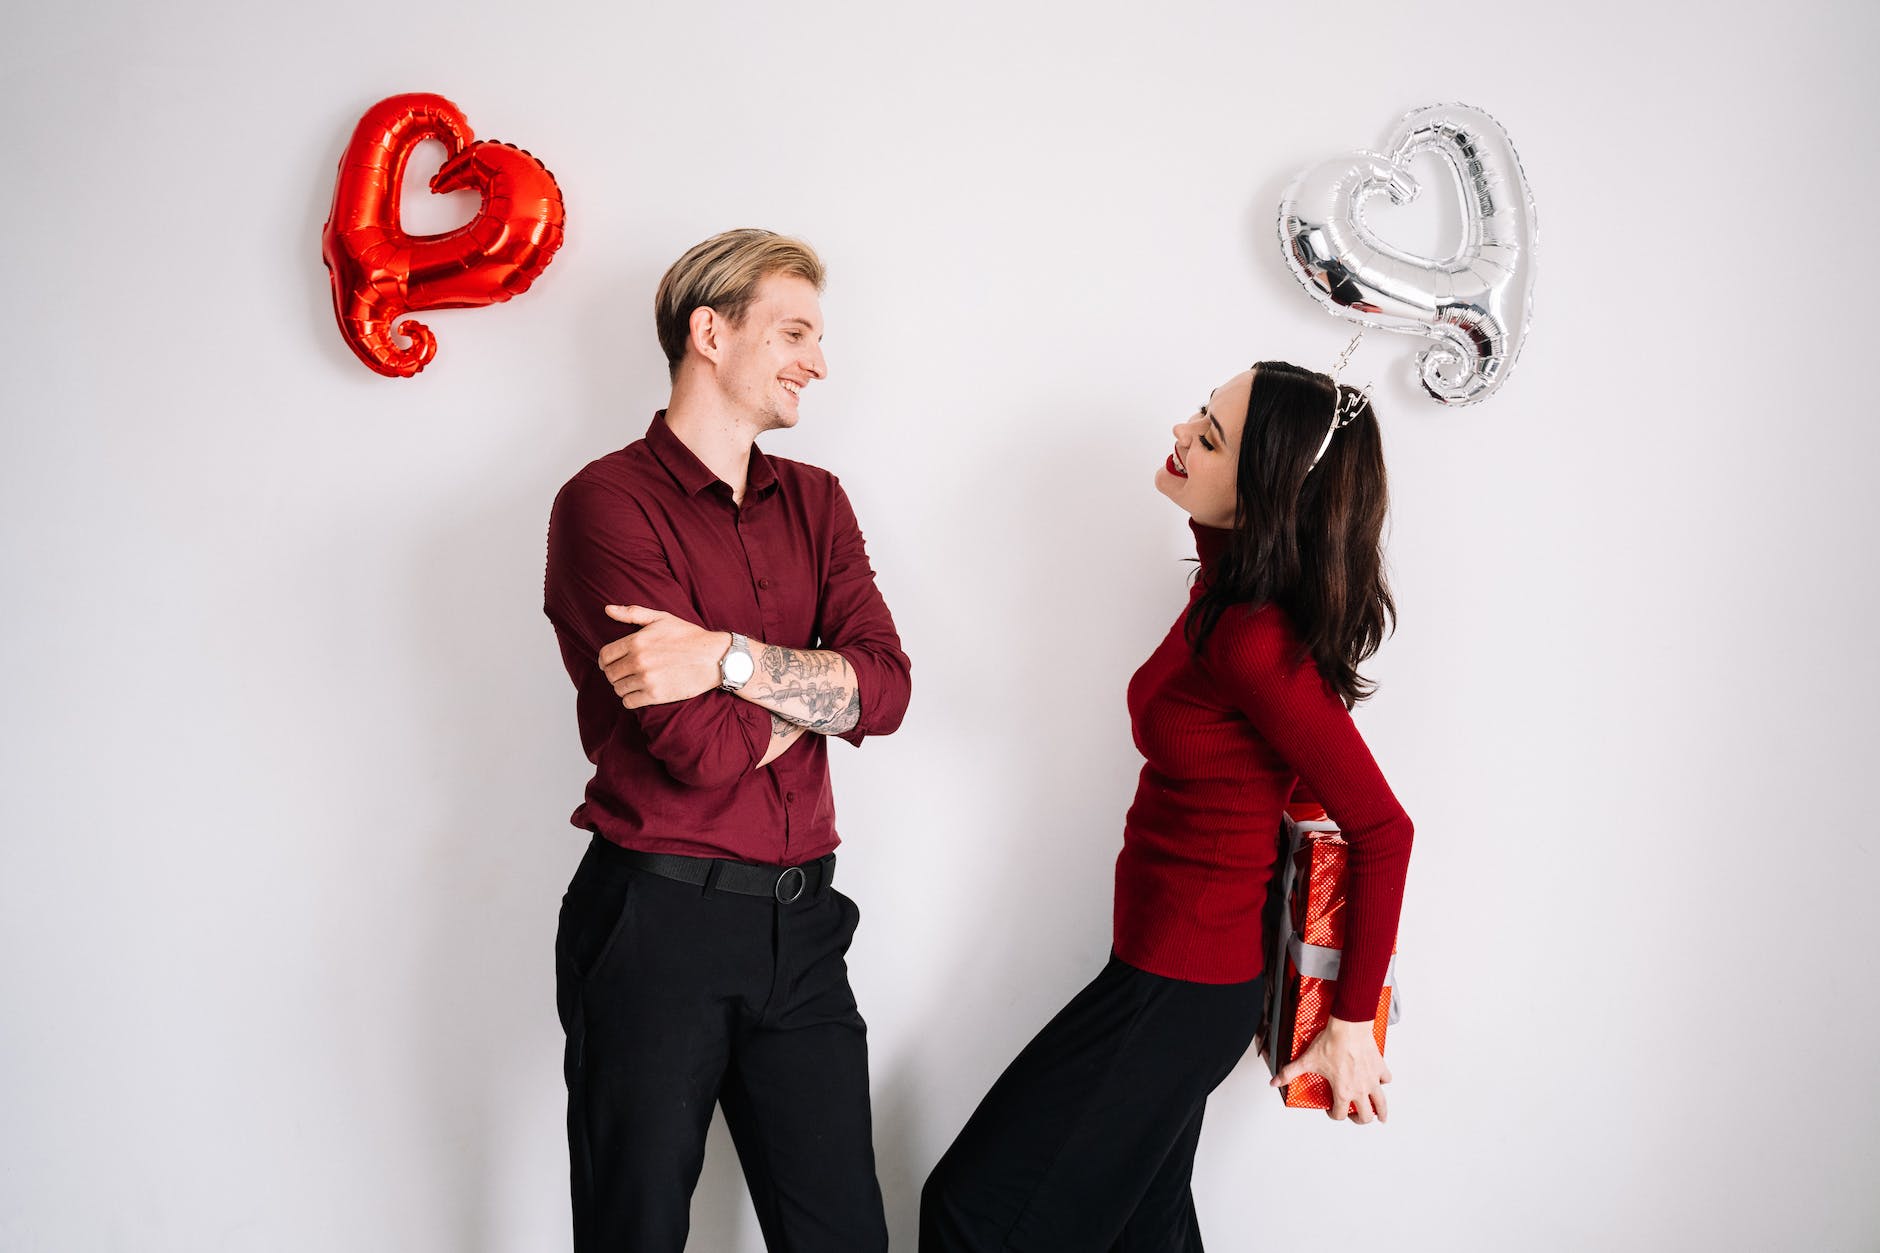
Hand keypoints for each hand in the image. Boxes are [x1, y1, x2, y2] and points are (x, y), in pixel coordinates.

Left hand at [598, 605, 728, 708]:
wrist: (714, 657)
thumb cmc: (688, 636)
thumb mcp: (661, 618)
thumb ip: (632, 613)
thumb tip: (606, 609)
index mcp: (636, 640)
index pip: (605, 655)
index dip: (605, 661)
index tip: (612, 663)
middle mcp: (638, 660)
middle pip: (610, 674)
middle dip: (615, 674)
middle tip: (625, 674)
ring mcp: (647, 679)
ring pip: (618, 689)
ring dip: (623, 687)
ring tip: (634, 683)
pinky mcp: (656, 695)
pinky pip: (629, 702)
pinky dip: (631, 699)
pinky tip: (640, 693)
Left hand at [1271, 1016, 1391, 1124]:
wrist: (1348, 1027)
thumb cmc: (1331, 1043)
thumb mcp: (1307, 1060)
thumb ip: (1290, 1073)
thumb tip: (1276, 1081)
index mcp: (1343, 1091)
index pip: (1339, 1114)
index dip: (1333, 1115)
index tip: (1330, 1110)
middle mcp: (1360, 1089)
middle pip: (1366, 1116)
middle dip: (1360, 1119)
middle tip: (1356, 1116)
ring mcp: (1372, 1080)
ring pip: (1381, 1103)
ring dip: (1381, 1111)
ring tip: (1380, 1116)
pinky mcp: (1379, 1067)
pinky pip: (1386, 1079)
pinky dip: (1383, 1082)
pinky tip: (1379, 1081)